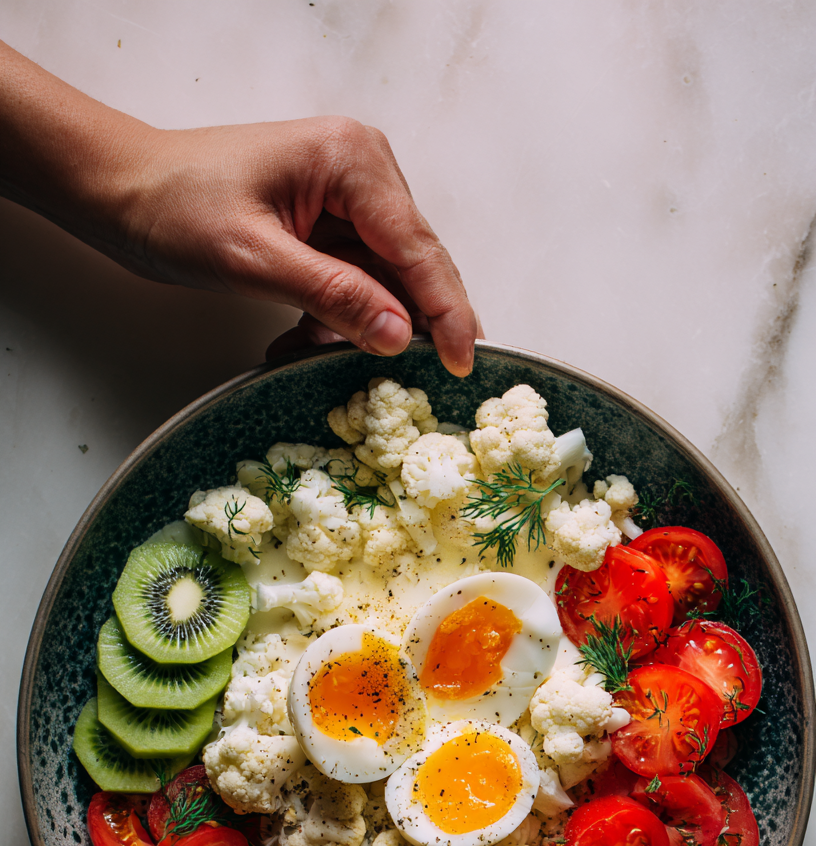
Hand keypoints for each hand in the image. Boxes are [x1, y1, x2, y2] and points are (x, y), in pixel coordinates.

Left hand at [0, 44, 478, 374]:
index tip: (464, 361)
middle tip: (410, 378)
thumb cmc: (175, 207)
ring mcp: (345, 197)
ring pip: (382, 281)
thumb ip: (333, 296)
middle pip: (410, 265)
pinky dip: (332, 319)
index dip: (446, 310)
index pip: (417, 247)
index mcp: (353, 161)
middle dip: (399, 323)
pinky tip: (296, 341)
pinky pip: (352, 283)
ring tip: (306, 349)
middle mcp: (361, 170)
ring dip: (355, 326)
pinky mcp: (325, 225)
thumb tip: (400, 334)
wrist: (121, 190)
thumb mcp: (254, 259)